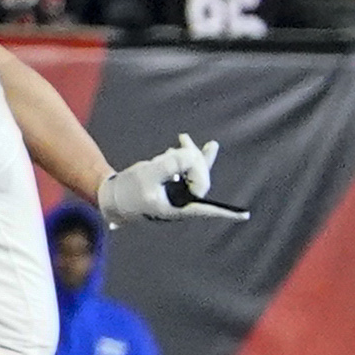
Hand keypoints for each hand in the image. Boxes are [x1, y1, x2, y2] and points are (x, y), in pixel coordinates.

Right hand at [96, 136, 243, 224]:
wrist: (110, 196)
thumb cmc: (128, 191)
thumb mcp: (147, 175)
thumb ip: (171, 164)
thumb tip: (189, 154)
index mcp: (179, 208)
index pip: (206, 209)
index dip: (226, 212)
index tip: (244, 216)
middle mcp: (182, 202)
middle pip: (200, 180)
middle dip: (196, 159)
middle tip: (183, 140)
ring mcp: (177, 194)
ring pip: (194, 173)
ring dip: (190, 154)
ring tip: (183, 138)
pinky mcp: (171, 186)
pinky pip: (186, 171)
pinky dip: (186, 157)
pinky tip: (181, 144)